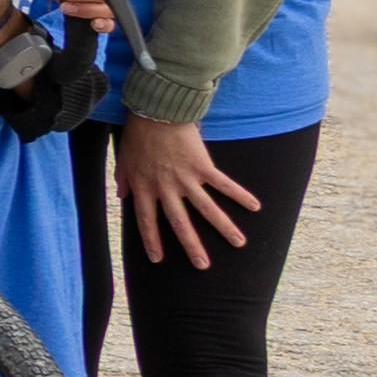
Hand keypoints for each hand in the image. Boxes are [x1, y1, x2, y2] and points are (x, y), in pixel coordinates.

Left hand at [111, 115, 260, 269]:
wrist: (156, 111)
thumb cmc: (138, 134)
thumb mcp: (124, 159)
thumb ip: (123, 179)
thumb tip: (122, 196)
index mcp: (145, 188)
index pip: (147, 221)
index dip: (151, 240)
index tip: (157, 259)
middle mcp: (166, 188)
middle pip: (179, 222)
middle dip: (191, 245)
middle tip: (203, 265)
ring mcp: (186, 178)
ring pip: (206, 209)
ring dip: (224, 227)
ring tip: (239, 243)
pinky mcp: (203, 166)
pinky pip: (224, 184)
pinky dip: (239, 195)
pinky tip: (255, 206)